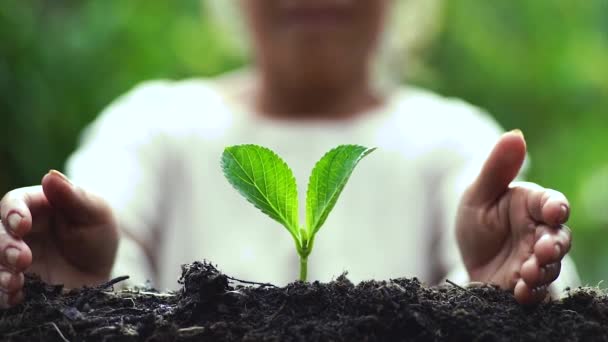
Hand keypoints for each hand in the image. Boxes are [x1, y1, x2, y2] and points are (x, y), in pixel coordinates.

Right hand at [0, 170, 117, 307]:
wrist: (102, 276)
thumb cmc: (98, 237)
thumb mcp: (96, 214)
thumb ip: (75, 196)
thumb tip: (50, 175)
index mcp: (37, 207)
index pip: (14, 203)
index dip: (13, 212)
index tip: (21, 225)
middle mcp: (19, 232)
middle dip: (4, 246)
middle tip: (22, 259)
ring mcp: (13, 260)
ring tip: (15, 282)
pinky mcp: (15, 285)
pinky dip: (2, 294)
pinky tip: (16, 297)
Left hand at [456, 130, 571, 303]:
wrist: (466, 260)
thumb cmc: (478, 221)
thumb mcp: (479, 194)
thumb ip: (497, 169)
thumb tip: (515, 135)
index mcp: (532, 206)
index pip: (551, 203)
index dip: (555, 207)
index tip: (553, 210)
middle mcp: (540, 234)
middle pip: (558, 238)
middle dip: (553, 245)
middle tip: (543, 250)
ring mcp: (536, 262)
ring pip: (550, 266)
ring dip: (542, 270)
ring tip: (527, 273)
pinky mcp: (528, 286)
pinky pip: (537, 292)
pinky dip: (532, 292)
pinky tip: (520, 293)